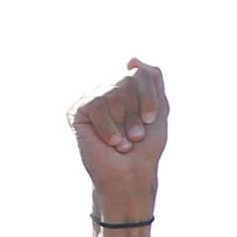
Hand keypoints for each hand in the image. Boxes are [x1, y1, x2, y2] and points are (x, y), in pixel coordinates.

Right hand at [68, 59, 166, 217]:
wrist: (131, 177)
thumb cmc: (145, 150)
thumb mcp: (159, 111)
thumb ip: (152, 80)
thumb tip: (131, 59)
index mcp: (125, 89)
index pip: (139, 73)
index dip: (148, 99)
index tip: (149, 121)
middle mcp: (107, 90)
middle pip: (126, 81)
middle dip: (136, 113)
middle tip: (134, 136)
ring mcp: (91, 99)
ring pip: (112, 93)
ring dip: (123, 123)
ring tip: (123, 143)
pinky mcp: (77, 111)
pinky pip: (97, 105)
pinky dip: (109, 128)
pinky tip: (110, 143)